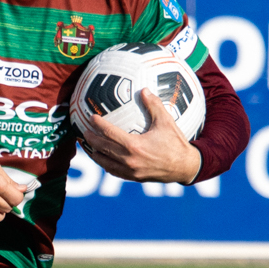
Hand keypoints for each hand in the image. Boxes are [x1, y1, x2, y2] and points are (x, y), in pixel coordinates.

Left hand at [75, 89, 200, 183]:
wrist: (185, 167)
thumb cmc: (176, 143)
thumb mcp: (166, 121)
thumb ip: (154, 105)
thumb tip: (144, 90)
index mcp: (134, 146)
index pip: (109, 133)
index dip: (98, 125)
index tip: (91, 117)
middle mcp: (129, 160)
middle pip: (102, 148)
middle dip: (90, 139)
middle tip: (83, 130)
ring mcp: (130, 171)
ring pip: (104, 162)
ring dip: (94, 153)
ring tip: (87, 145)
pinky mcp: (133, 178)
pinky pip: (114, 171)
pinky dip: (105, 164)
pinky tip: (102, 158)